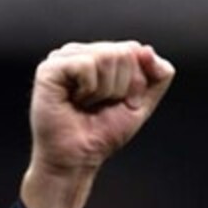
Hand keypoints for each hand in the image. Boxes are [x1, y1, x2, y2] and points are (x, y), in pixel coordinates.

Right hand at [21, 41, 175, 207]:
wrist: (78, 158)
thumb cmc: (103, 133)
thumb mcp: (142, 103)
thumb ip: (158, 75)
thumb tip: (146, 49)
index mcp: (99, 55)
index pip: (135, 50)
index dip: (136, 83)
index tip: (120, 103)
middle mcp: (81, 52)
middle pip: (123, 52)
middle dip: (122, 87)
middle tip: (101, 106)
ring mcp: (63, 58)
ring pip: (106, 56)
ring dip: (104, 91)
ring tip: (86, 105)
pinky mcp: (49, 68)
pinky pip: (86, 65)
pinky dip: (88, 90)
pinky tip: (74, 101)